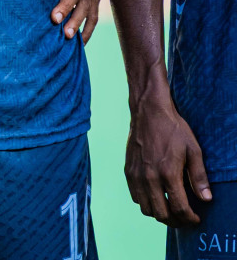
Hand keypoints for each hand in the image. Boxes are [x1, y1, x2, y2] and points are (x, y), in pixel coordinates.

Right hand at [126, 90, 209, 225]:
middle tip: (184, 219)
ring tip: (170, 210)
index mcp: (168, 173)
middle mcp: (149, 177)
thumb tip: (206, 199)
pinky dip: (146, 202)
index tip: (196, 219)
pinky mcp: (128, 171)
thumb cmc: (173, 129)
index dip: (190, 218)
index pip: (179, 208)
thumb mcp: (193, 150)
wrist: (148, 112)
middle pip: (160, 213)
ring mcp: (136, 175)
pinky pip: (135, 196)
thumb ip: (199, 176)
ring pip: (145, 208)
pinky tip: (156, 196)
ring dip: (159, 214)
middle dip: (175, 221)